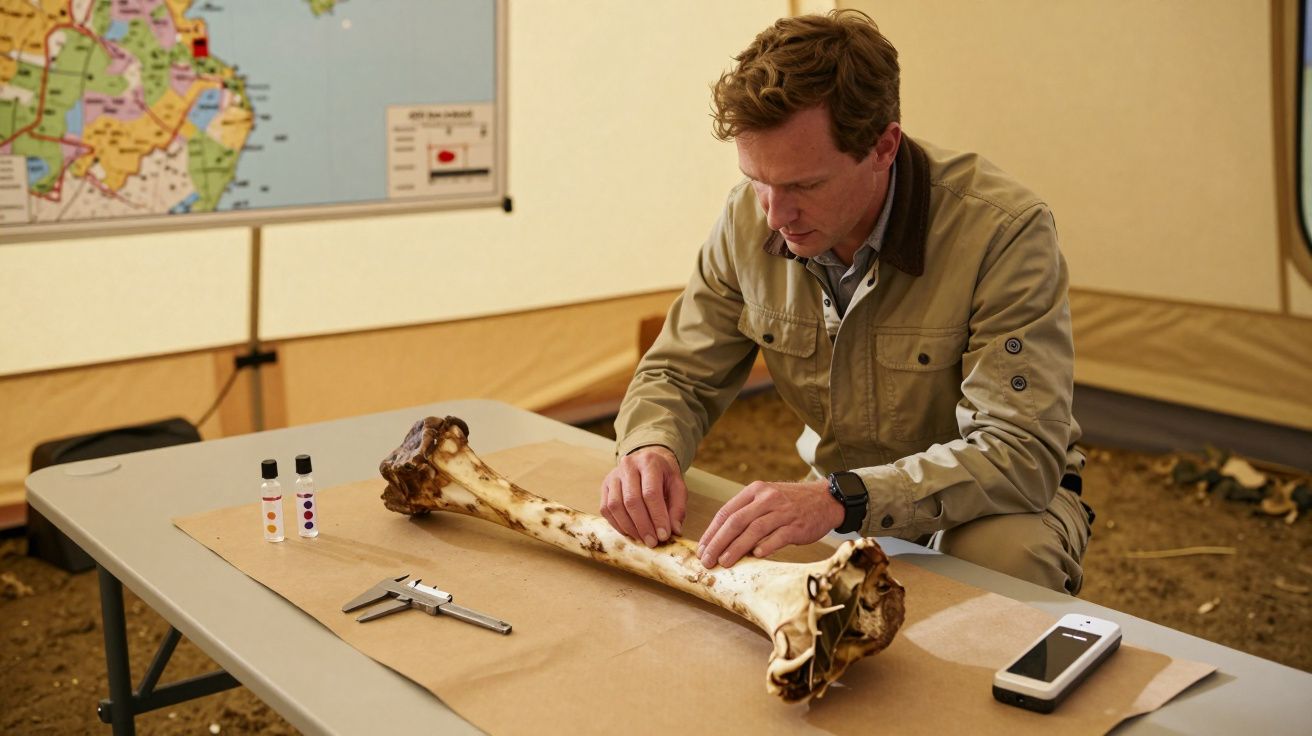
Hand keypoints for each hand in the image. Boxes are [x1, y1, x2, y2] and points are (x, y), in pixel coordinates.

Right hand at [600, 446, 687, 546]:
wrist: (648, 461)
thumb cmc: (664, 476)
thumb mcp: (678, 487)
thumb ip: (678, 508)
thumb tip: (674, 530)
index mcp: (649, 462)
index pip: (650, 493)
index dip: (657, 517)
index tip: (663, 535)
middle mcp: (628, 466)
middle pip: (631, 500)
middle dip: (643, 526)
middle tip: (652, 542)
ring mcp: (614, 475)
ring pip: (616, 506)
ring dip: (629, 527)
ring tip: (642, 539)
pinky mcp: (605, 486)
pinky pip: (606, 509)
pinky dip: (617, 524)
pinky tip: (630, 532)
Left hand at [697, 480, 842, 567]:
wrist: (825, 500)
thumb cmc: (790, 503)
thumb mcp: (767, 499)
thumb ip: (747, 514)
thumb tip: (721, 540)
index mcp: (755, 491)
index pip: (727, 512)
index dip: (712, 532)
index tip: (702, 548)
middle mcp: (767, 499)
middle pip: (736, 521)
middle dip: (718, 542)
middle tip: (707, 560)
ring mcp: (782, 512)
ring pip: (753, 530)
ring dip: (736, 548)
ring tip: (724, 562)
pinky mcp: (797, 525)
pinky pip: (777, 538)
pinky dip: (764, 548)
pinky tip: (754, 557)